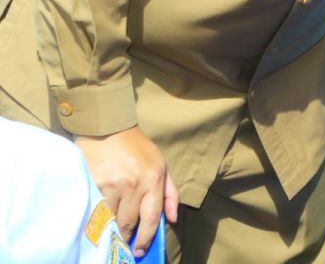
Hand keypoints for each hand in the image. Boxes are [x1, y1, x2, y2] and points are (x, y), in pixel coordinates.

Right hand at [75, 126, 178, 256]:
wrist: (109, 131)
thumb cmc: (138, 150)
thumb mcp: (161, 166)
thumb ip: (170, 194)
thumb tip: (173, 219)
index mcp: (153, 180)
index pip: (152, 217)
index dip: (146, 238)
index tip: (140, 251)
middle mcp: (134, 185)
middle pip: (130, 223)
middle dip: (127, 237)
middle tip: (124, 245)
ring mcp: (113, 186)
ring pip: (112, 219)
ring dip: (112, 229)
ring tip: (112, 232)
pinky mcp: (94, 185)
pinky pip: (97, 211)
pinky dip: (99, 219)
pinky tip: (100, 221)